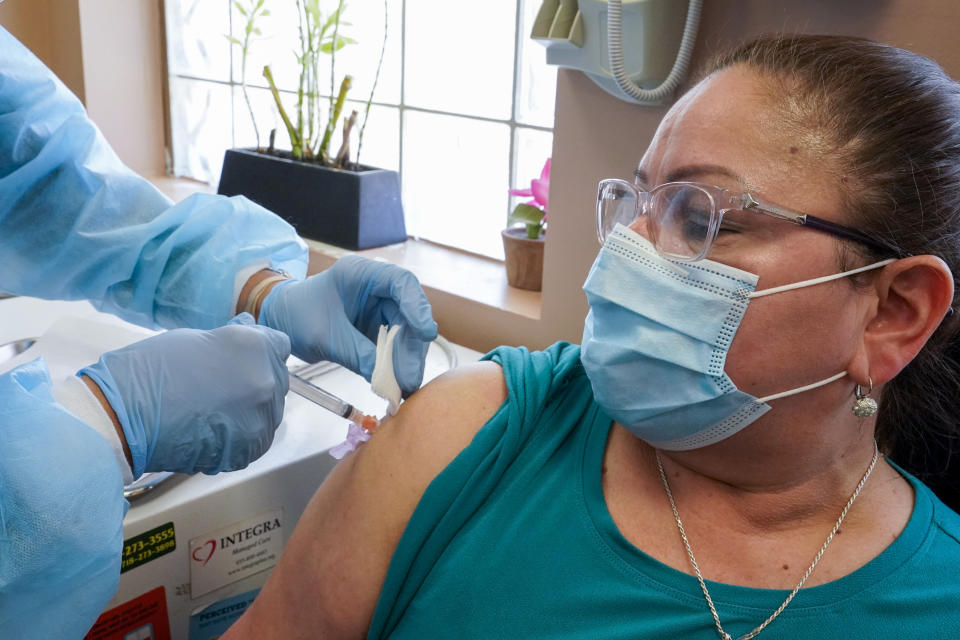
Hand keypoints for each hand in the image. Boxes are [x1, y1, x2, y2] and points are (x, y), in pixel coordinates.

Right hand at [79, 314, 290, 475]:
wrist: (122, 416)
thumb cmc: (148, 372)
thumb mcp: (194, 338)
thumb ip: (232, 338)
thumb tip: (250, 328)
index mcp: (254, 346)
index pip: (279, 346)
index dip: (259, 352)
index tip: (243, 360)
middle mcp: (266, 380)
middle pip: (275, 380)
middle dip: (253, 382)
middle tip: (218, 388)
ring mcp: (261, 417)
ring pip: (268, 412)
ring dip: (248, 412)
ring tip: (210, 411)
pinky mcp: (250, 448)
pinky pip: (256, 440)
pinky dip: (239, 437)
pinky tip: (211, 430)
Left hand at [259, 255, 437, 395]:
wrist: (281, 320)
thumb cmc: (297, 314)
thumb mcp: (324, 335)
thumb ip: (356, 353)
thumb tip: (383, 379)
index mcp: (362, 274)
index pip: (402, 283)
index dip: (418, 307)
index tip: (426, 333)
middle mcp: (378, 290)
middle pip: (409, 314)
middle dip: (411, 347)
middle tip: (410, 378)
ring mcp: (380, 309)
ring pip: (406, 333)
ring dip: (407, 360)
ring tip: (404, 387)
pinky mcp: (378, 329)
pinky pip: (395, 346)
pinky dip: (396, 365)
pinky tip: (396, 383)